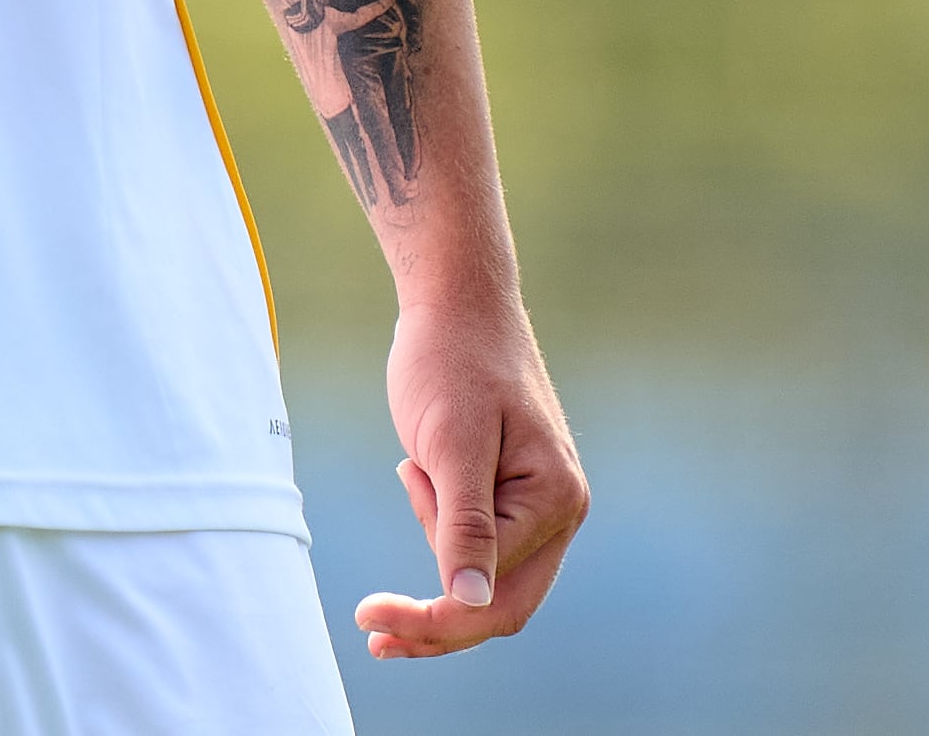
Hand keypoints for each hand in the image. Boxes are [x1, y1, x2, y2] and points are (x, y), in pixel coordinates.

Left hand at [353, 296, 586, 659]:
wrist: (455, 299)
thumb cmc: (450, 358)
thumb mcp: (452, 440)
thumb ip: (464, 522)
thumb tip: (470, 602)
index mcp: (554, 499)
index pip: (493, 594)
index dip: (432, 616)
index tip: (368, 618)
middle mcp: (560, 510)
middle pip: (501, 604)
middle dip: (436, 621)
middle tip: (370, 628)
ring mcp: (540, 503)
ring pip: (490, 580)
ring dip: (437, 561)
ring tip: (411, 469)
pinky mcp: (512, 492)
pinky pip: (481, 543)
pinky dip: (441, 537)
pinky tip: (415, 482)